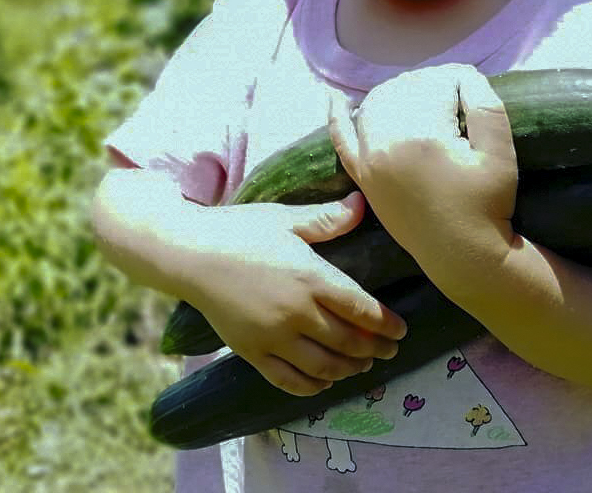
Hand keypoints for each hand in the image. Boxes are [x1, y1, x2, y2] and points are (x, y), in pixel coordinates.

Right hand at [189, 192, 407, 396]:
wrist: (190, 255)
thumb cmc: (240, 231)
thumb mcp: (285, 218)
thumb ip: (326, 218)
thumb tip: (362, 204)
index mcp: (310, 277)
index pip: (361, 308)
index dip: (385, 323)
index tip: (401, 330)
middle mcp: (297, 313)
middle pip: (348, 341)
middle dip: (373, 348)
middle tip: (388, 350)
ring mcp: (274, 338)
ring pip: (323, 366)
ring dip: (348, 369)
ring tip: (361, 365)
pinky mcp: (252, 354)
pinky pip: (289, 381)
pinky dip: (313, 386)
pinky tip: (324, 381)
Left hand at [327, 64, 518, 268]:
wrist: (464, 256)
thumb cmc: (487, 204)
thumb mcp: (500, 153)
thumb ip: (485, 105)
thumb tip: (464, 74)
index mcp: (421, 136)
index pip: (435, 84)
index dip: (458, 80)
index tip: (473, 89)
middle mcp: (386, 144)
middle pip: (405, 89)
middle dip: (431, 84)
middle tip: (456, 97)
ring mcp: (368, 160)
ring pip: (376, 104)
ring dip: (398, 92)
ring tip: (426, 99)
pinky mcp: (362, 176)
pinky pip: (341, 139)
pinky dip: (337, 115)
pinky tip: (336, 97)